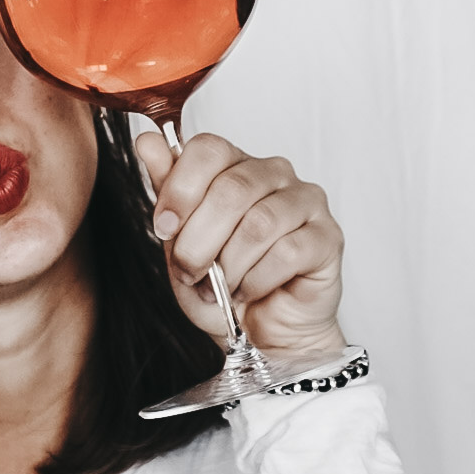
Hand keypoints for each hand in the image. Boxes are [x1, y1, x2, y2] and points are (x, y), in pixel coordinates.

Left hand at [135, 131, 344, 358]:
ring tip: (221, 287)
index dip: (180, 190)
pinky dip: (257, 280)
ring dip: (228, 265)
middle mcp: (274, 174)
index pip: (209, 149)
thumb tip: (146, 141)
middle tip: (190, 271)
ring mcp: (306, 202)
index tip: (164, 228)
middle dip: (198, 240)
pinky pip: (287, 252)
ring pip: (258, 224)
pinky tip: (250, 290)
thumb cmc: (221, 285)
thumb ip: (167, 190)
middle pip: (231, 190)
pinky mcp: (328, 236)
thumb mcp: (180, 241)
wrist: (260, 332)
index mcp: (235, 165)